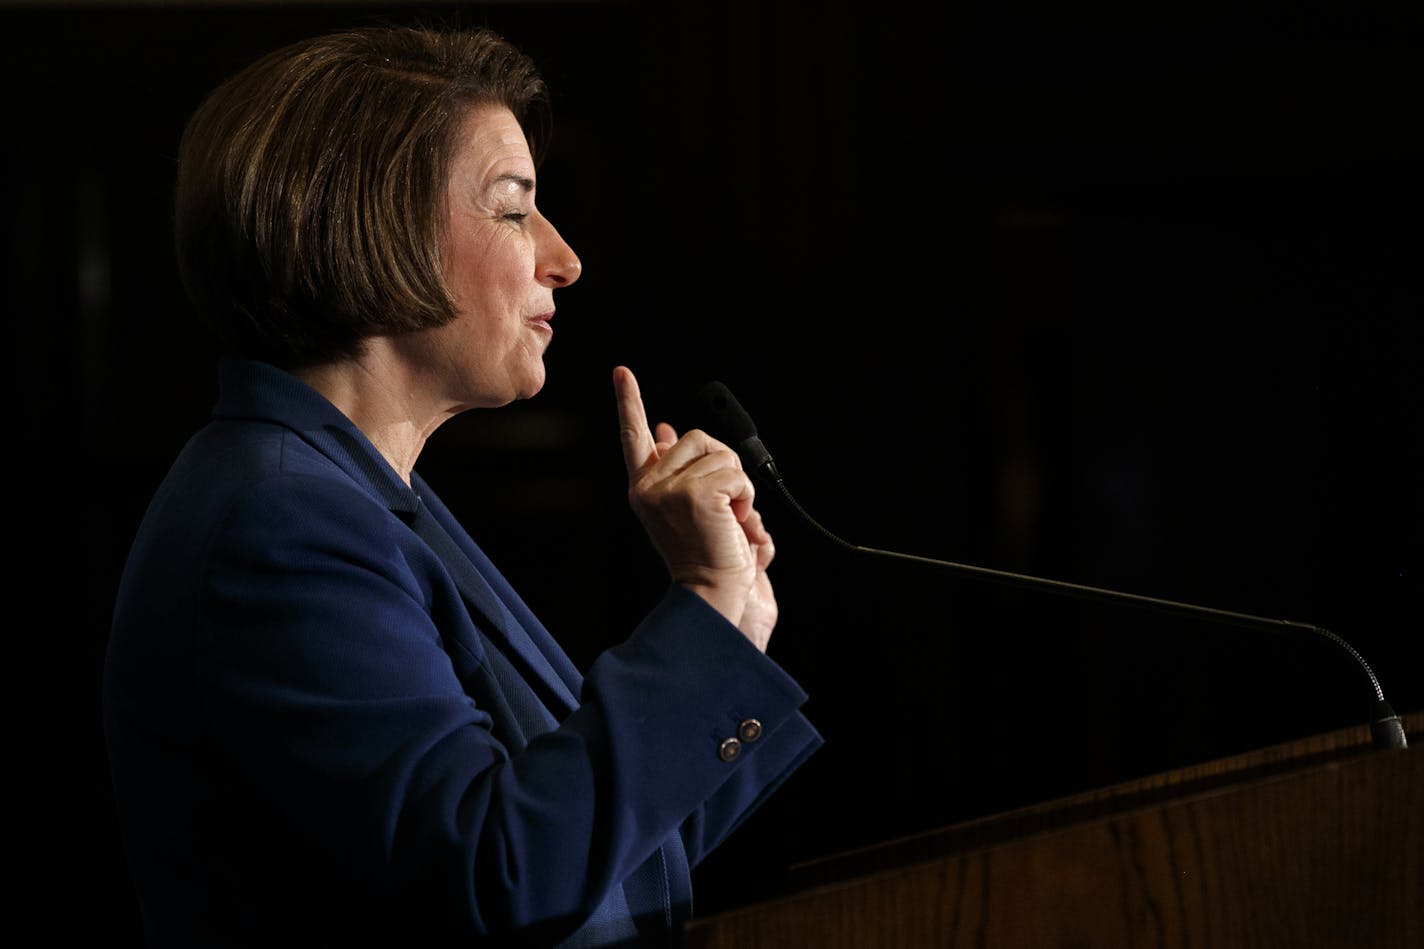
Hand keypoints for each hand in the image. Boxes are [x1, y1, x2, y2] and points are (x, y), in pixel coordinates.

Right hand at [613, 366, 776, 648]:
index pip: (635, 437)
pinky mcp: (693, 494)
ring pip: (723, 456)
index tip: (621, 372)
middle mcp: (648, 488)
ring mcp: (667, 490)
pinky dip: (748, 499)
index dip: (629, 402)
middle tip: (726, 511)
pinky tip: (736, 526)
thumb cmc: (712, 564)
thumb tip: (670, 430)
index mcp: (645, 491)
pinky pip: (737, 474)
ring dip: (741, 488)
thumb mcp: (694, 511)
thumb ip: (682, 472)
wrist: (717, 600)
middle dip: (727, 469)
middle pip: (700, 439)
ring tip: (731, 523)